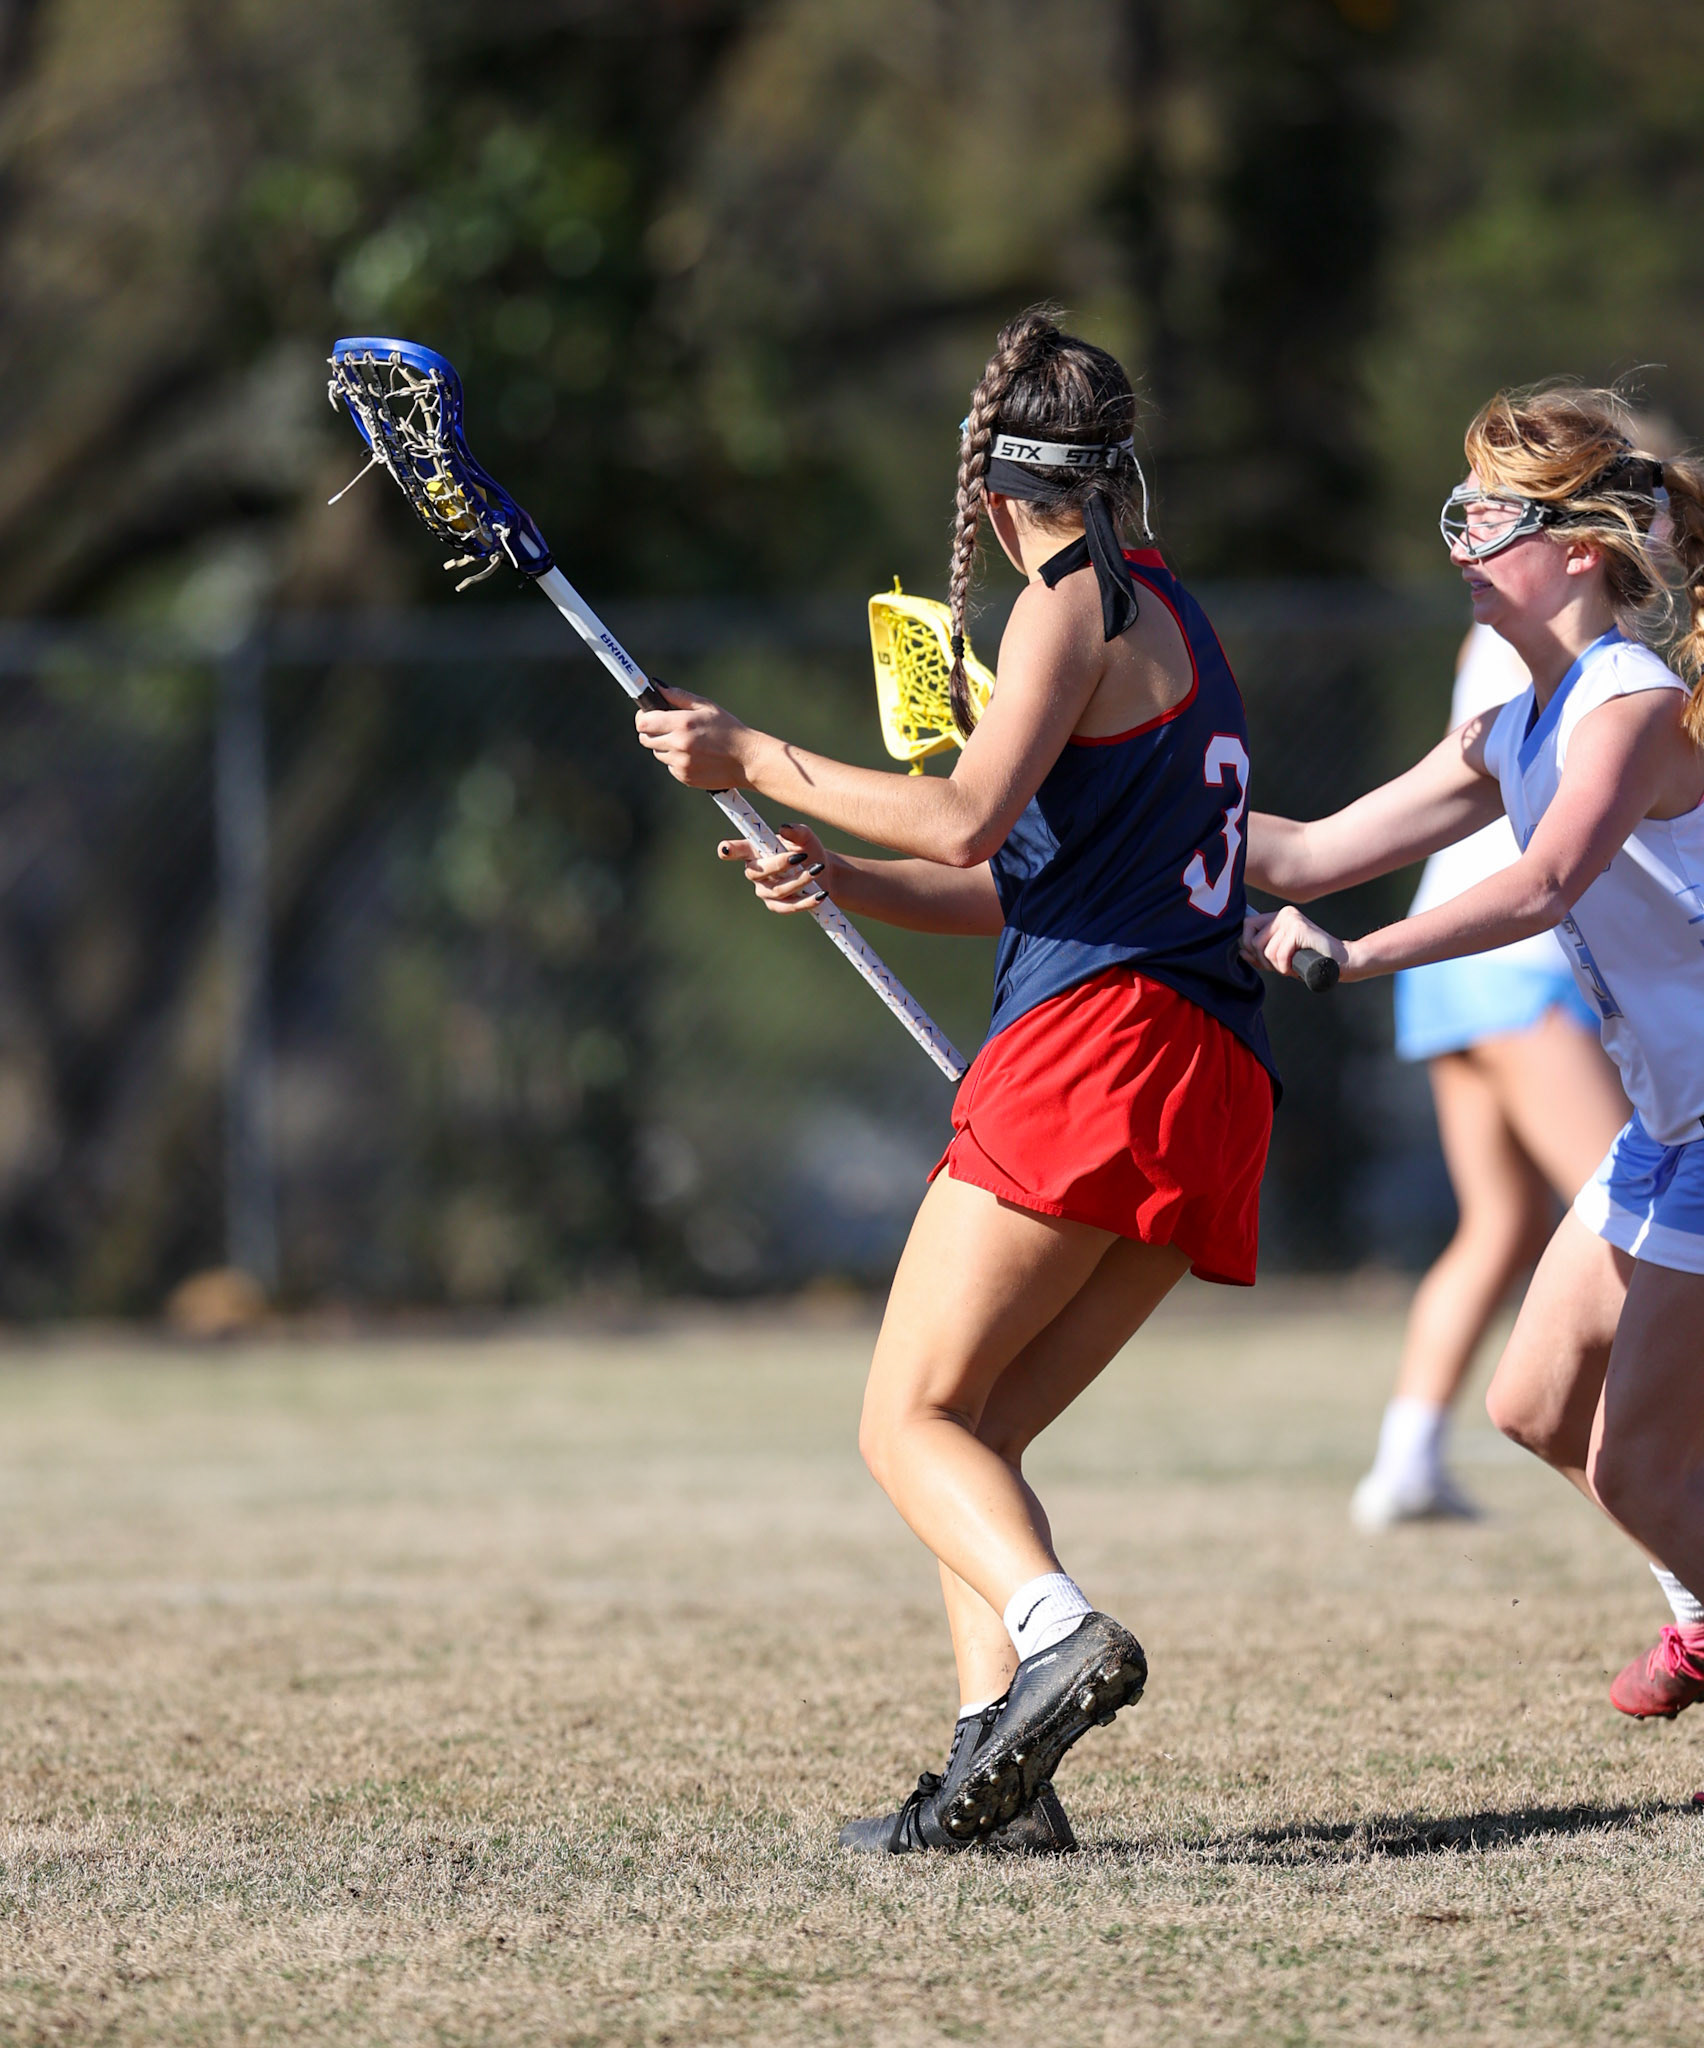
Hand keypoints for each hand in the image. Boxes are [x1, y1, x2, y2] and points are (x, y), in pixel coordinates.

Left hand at [635, 686, 756, 786]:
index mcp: (682, 723)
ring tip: (687, 742)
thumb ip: (679, 696)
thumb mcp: (706, 706)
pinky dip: (676, 760)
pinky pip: (670, 766)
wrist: (746, 760)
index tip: (647, 715)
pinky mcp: (684, 777)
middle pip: (645, 739)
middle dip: (651, 732)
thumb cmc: (729, 729)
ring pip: (657, 753)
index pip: (643, 722)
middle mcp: (678, 744)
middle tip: (665, 728)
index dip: (642, 717)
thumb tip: (658, 686)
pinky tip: (694, 755)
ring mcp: (680, 763)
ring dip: (665, 747)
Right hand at [717, 824, 830, 914]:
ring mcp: (764, 891)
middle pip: (757, 872)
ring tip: (818, 869)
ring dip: (800, 880)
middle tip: (801, 856)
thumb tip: (785, 828)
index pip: (738, 850)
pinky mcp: (777, 906)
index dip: (729, 850)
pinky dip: (806, 901)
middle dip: (779, 864)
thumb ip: (796, 831)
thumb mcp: (805, 837)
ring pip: (778, 890)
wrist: (824, 873)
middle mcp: (755, 872)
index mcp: (755, 851)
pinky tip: (820, 894)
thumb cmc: (808, 850)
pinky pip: (788, 907)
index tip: (725, 848)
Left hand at [1242, 904, 1352, 981]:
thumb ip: (1260, 954)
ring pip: (1267, 951)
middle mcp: (1284, 914)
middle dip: (1265, 961)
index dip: (1249, 946)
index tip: (1263, 960)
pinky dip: (1286, 967)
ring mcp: (1292, 920)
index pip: (1247, 926)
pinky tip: (1297, 966)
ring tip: (1293, 966)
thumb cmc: (1310, 960)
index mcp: (1278, 916)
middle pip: (1254, 941)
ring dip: (1278, 967)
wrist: (1339, 962)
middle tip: (1282, 966)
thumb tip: (1241, 952)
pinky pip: (1280, 954)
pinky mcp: (1300, 928)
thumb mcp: (1280, 958)